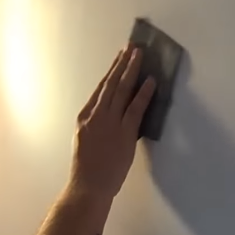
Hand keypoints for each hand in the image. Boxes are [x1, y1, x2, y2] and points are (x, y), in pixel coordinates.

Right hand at [68, 44, 155, 200]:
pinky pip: (135, 108)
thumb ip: (96, 126)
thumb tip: (110, 116)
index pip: (99, 89)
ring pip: (121, 90)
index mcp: (83, 118)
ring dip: (131, 70)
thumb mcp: (85, 142)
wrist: (88, 187)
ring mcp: (109, 123)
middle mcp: (95, 116)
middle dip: (121, 64)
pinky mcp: (123, 133)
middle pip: (110, 84)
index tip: (118, 58)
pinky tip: (151, 81)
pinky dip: (144, 93)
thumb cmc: (87, 170)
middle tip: (130, 47)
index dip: (110, 72)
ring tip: (139, 55)